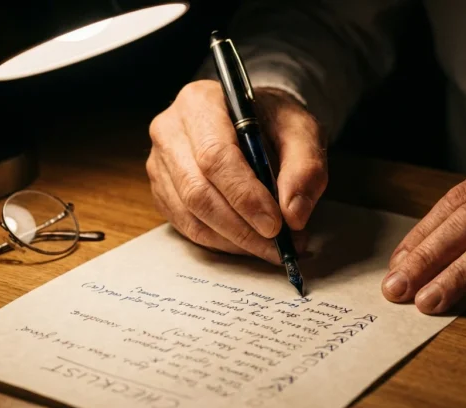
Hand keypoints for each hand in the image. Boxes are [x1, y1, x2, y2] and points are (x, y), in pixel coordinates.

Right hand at [146, 80, 326, 262]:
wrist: (253, 121)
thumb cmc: (273, 122)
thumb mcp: (302, 131)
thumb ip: (305, 168)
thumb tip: (294, 214)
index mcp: (200, 102)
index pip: (215, 156)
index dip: (245, 196)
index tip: (275, 224)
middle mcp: (170, 130)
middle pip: (197, 190)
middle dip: (241, 226)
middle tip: (278, 245)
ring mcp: (160, 162)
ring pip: (190, 214)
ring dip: (233, 239)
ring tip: (270, 246)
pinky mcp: (161, 190)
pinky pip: (186, 226)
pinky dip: (220, 241)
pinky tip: (248, 242)